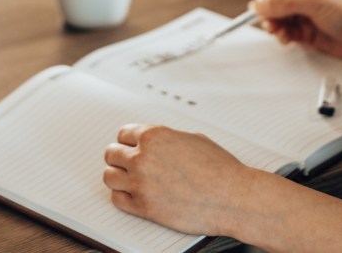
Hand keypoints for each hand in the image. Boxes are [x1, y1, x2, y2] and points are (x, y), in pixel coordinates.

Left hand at [103, 124, 256, 236]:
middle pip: (111, 154)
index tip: (130, 148)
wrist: (231, 196)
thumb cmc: (219, 168)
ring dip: (118, 177)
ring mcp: (140, 182)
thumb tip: (158, 143)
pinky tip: (132, 195)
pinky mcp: (143, 207)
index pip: (123, 134)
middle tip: (126, 164)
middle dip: (120, 158)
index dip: (128, 142)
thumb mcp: (193, 139)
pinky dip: (123, 197)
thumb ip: (168, 139)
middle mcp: (143, 157)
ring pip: (109, 177)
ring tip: (128, 180)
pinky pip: (117, 199)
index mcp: (155, 136)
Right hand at [253, 0, 341, 66]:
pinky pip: (284, 30)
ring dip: (274, 24)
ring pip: (275, 15)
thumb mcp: (317, 3)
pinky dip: (281, 35)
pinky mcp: (305, 31)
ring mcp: (304, 12)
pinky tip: (287, 39)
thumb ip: (285, 2)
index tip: (270, 3)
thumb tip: (257, 5)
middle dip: (270, 9)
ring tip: (281, 33)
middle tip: (272, 21)